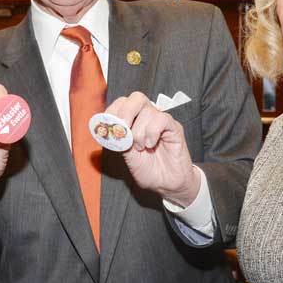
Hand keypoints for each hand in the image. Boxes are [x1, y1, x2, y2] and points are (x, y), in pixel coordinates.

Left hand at [107, 92, 200, 207]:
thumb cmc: (148, 169)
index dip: (113, 110)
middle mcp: (148, 117)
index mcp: (134, 121)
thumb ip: (119, 141)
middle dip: (126, 112)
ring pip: (148, 111)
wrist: (167, 184)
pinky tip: (150, 144)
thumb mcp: (127, 156)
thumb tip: (107, 129)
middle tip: (123, 129)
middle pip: (137, 98)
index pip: (123, 103)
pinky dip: (152, 132)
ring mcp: (162, 122)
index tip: (108, 125)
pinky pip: (162, 119)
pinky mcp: (174, 128)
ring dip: (139, 132)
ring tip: (140, 147)